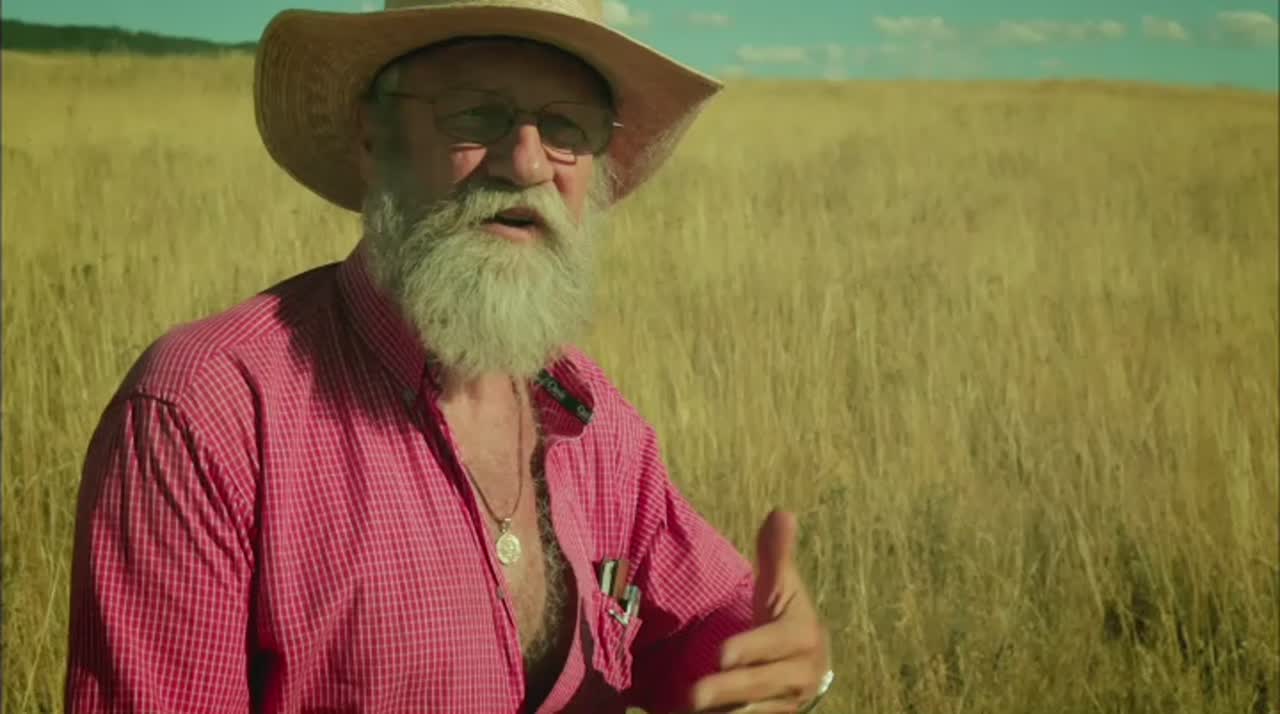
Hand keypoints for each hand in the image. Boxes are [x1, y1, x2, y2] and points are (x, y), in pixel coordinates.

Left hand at [681, 509, 830, 712]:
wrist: (809, 664)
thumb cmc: (785, 616)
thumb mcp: (782, 586)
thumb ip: (776, 554)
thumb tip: (781, 512)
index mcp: (803, 637)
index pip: (776, 644)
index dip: (751, 650)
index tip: (721, 654)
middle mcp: (800, 674)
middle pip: (760, 685)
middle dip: (726, 691)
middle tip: (692, 696)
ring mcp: (787, 702)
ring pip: (754, 711)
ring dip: (724, 713)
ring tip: (689, 711)